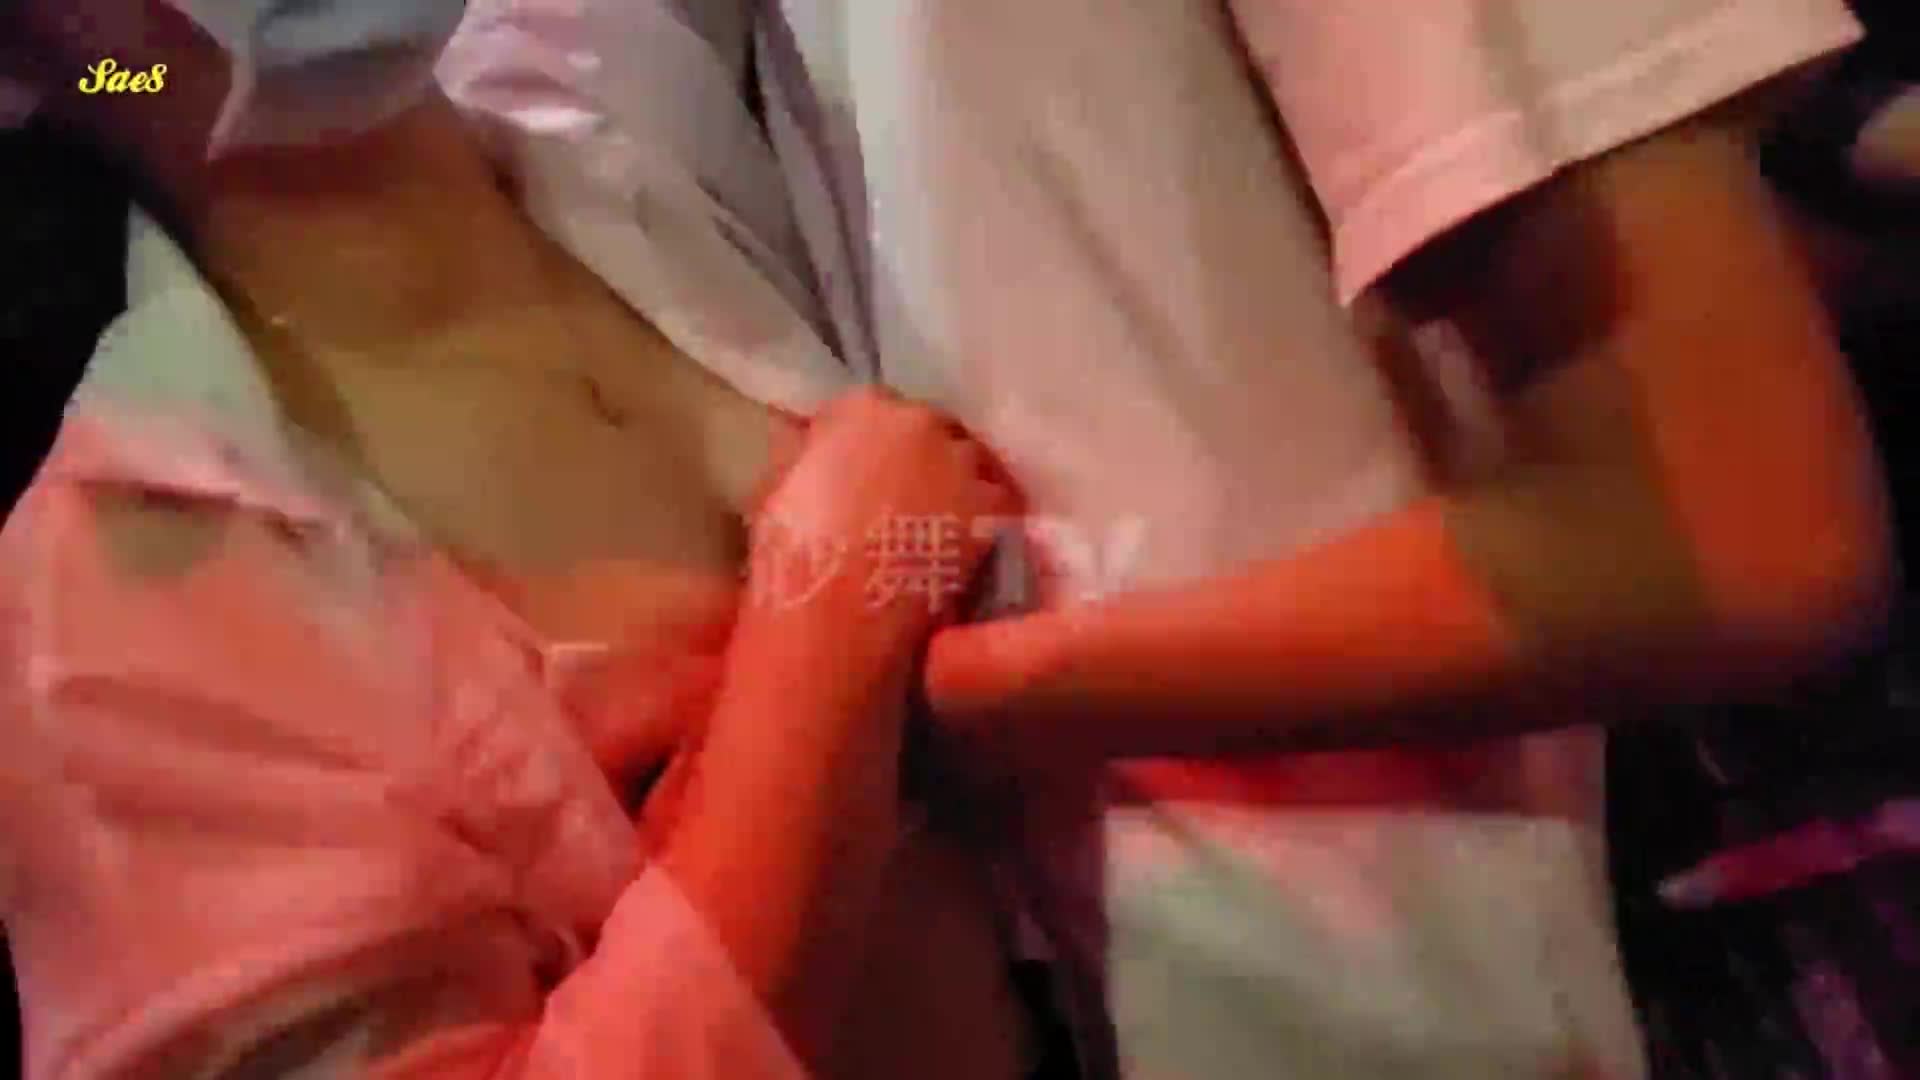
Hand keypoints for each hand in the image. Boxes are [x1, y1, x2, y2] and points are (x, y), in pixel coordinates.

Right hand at [748, 388, 1018, 640]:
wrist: (835, 611)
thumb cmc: (794, 550)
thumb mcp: (776, 485)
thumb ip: (803, 451)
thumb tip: (810, 442)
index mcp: (861, 408)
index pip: (876, 406)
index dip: (871, 438)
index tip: (866, 464)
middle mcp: (918, 422)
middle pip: (929, 428)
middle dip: (919, 455)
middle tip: (905, 495)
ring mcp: (960, 461)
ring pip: (969, 459)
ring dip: (957, 481)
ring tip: (940, 518)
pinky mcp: (990, 505)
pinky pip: (997, 499)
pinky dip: (986, 515)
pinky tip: (971, 539)